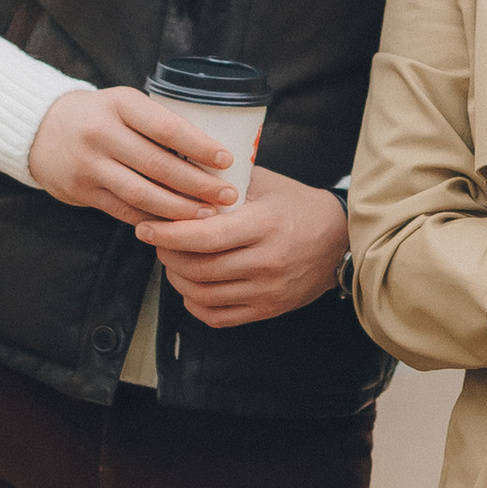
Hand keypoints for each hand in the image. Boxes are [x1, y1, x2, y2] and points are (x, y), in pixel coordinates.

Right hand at [27, 86, 245, 233]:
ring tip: (208, 214)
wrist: (40, 131)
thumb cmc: (99, 116)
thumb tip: (212, 151)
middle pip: (158, 165)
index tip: (226, 160)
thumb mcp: (124, 104)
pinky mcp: (83, 192)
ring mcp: (90, 165)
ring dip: (180, 208)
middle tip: (228, 195)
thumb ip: (157, 122)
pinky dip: (155, 219)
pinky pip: (125, 211)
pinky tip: (177, 225)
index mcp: (120, 104)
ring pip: (143, 193)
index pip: (166, 127)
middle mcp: (101, 133)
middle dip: (198, 184)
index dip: (199, 146)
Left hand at [152, 166, 350, 327]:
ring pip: (203, 295)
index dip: (169, 233)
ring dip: (178, 279)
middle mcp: (267, 262)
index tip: (146, 227)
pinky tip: (192, 286)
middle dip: (167, 254)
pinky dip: (195, 303)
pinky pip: (218, 316)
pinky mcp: (268, 310)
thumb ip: (226, 182)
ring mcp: (268, 291)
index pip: (206, 236)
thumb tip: (180, 171)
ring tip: (174, 260)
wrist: (341, 240)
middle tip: (157, 240)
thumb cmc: (298, 206)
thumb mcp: (266, 184)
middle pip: (199, 268)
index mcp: (265, 225)